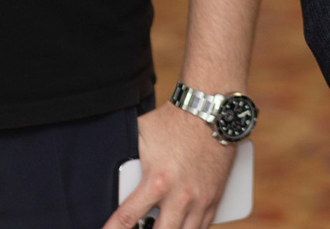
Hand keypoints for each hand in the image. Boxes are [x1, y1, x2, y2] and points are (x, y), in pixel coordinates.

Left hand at [103, 102, 237, 228]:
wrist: (211, 112)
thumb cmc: (175, 121)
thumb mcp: (141, 134)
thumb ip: (129, 156)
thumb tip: (114, 162)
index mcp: (156, 182)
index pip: (128, 218)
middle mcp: (179, 196)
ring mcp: (200, 200)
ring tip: (160, 226)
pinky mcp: (215, 198)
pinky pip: (203, 227)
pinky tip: (180, 226)